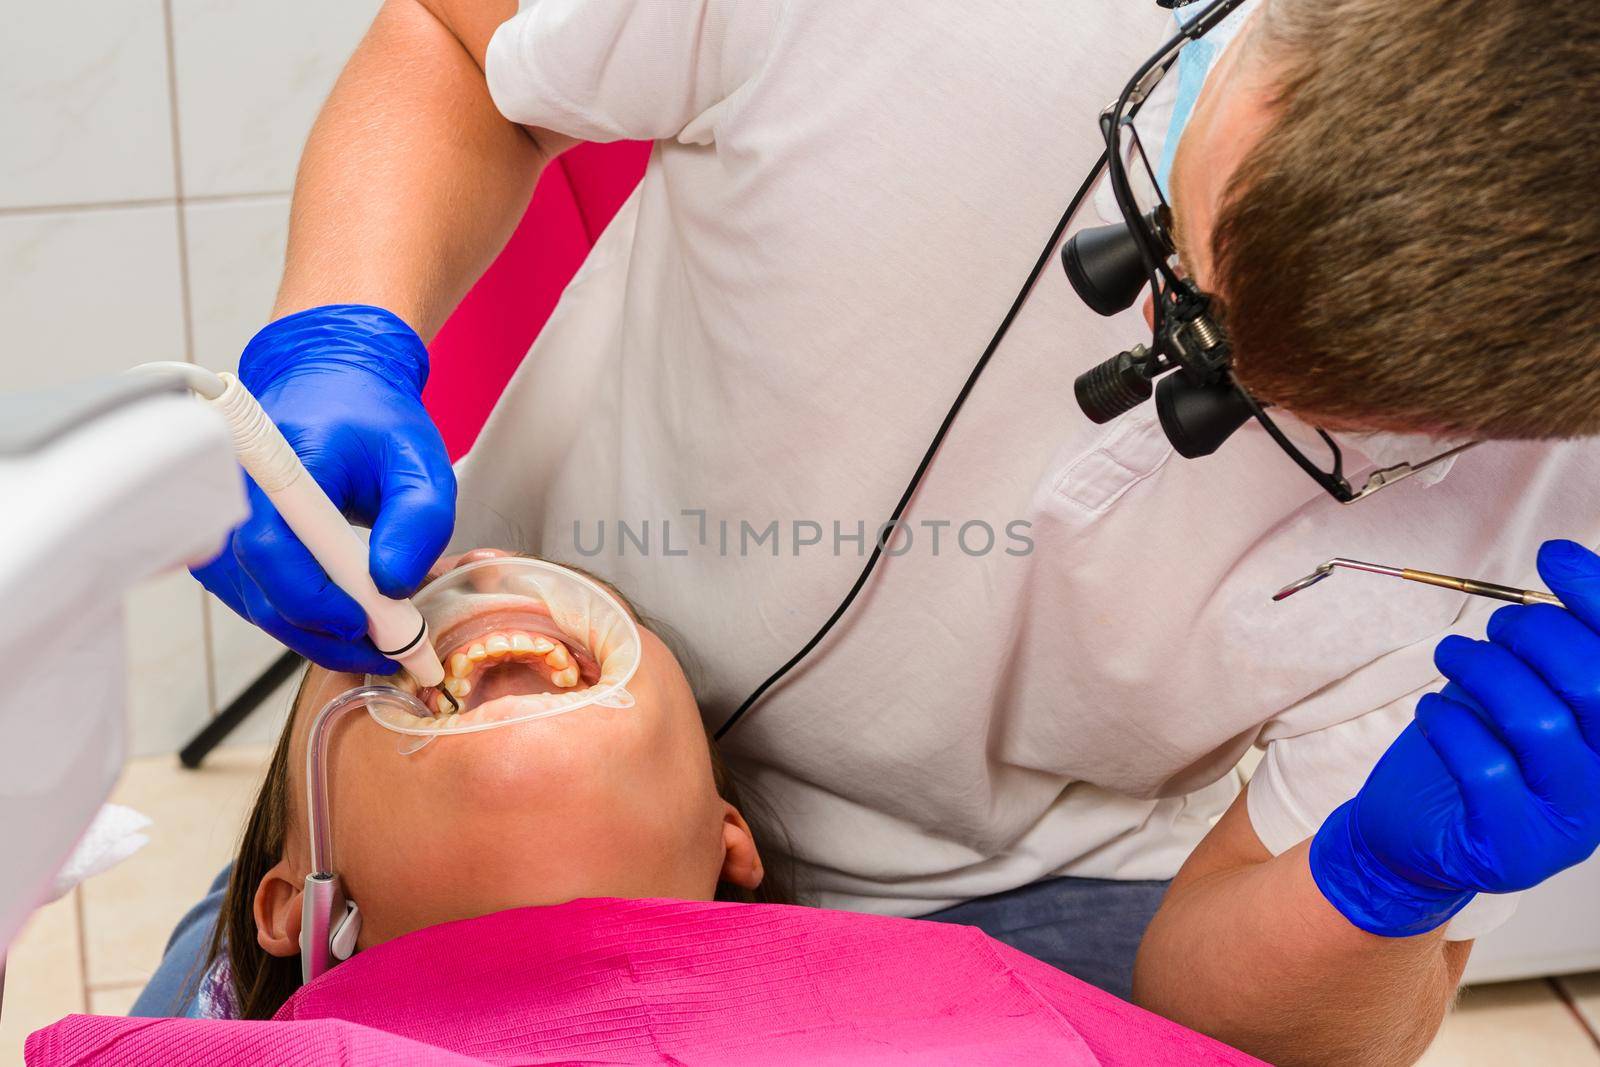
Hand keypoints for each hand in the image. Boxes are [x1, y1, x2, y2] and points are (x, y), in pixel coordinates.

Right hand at [192, 305, 455, 672]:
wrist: (335, 395)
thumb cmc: (375, 425)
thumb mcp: (420, 462)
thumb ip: (418, 520)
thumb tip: (393, 585)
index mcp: (276, 461)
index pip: (269, 546)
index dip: (314, 599)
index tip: (368, 623)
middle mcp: (233, 493)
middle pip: (260, 589)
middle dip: (326, 632)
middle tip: (389, 646)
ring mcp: (222, 523)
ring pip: (257, 605)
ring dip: (317, 634)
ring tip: (378, 634)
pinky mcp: (225, 549)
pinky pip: (256, 601)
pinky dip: (302, 620)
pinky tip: (345, 618)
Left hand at [1311, 539, 1599, 936]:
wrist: (1413, 834)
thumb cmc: (1475, 751)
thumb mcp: (1520, 690)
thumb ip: (1554, 649)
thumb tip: (1568, 567)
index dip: (1598, 599)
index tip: (1554, 556)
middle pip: (1596, 686)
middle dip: (1538, 634)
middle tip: (1495, 626)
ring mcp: (1567, 821)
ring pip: (1538, 722)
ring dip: (1485, 670)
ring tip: (1453, 656)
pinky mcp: (1511, 846)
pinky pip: (1484, 765)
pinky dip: (1450, 722)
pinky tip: (1434, 711)